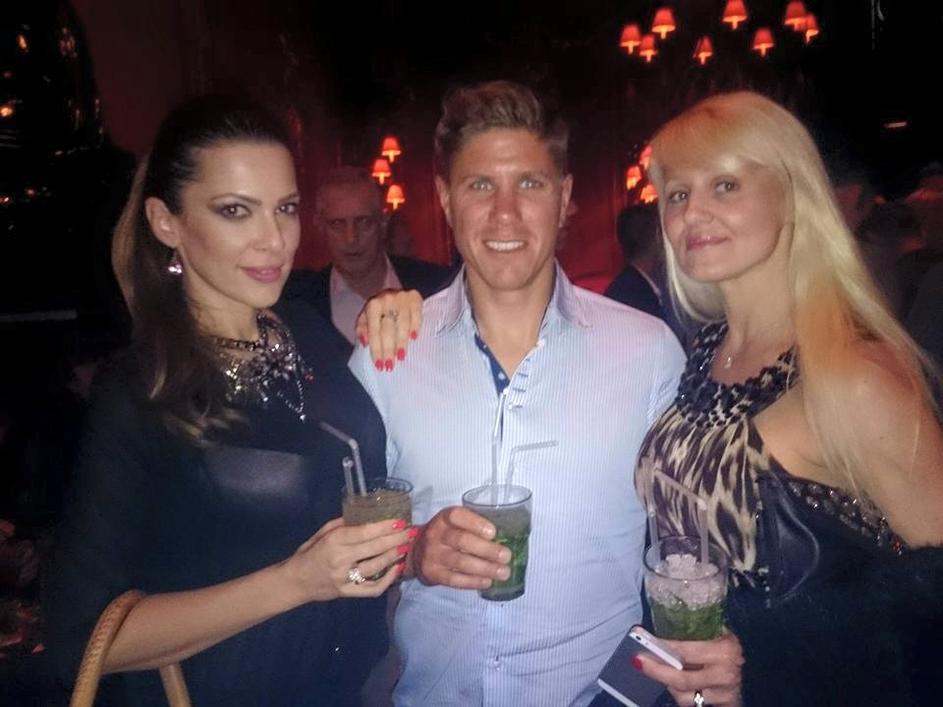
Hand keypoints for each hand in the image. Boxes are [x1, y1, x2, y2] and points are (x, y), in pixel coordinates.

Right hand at [284, 518, 414, 601]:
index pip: (363, 533)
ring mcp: (344, 578)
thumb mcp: (321, 533)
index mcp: (333, 541)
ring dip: (393, 557)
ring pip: (375, 568)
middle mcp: (340, 559)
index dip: (384, 527)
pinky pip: (371, 589)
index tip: (400, 521)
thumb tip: (366, 516)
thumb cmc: (309, 553)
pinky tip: (396, 570)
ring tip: (405, 548)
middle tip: (410, 532)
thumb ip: (342, 524)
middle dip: (395, 539)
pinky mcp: (347, 593)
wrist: (295, 581)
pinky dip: (387, 581)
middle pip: (373, 549)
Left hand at [355, 289, 422, 371]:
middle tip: (389, 365)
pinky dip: (415, 326)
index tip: (379, 364)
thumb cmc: (379, 310)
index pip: (374, 332)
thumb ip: (362, 329)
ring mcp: (402, 298)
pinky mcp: (415, 298)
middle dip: (388, 349)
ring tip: (401, 357)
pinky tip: (414, 338)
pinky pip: (416, 315)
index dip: (376, 349)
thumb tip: (364, 343)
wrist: (393, 292)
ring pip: (402, 324)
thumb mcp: (366, 317)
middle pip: (388, 329)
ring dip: (401, 342)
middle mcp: (387, 300)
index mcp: (373, 305)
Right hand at [412, 506, 509, 588]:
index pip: (457, 516)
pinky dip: (472, 582)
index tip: (493, 532)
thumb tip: (505, 539)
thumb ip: (473, 527)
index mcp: (444, 518)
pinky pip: (454, 579)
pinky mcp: (433, 573)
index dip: (475, 523)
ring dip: (484, 568)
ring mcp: (433, 555)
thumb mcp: (454, 524)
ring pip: (460, 562)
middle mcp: (436, 534)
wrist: (416, 552)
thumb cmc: (446, 535)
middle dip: (486, 549)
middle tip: (506, 556)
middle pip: (461, 540)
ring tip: (503, 572)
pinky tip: (487, 581)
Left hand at [635, 632, 742, 706]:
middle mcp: (725, 674)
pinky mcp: (725, 706)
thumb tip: (660, 630)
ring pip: (685, 696)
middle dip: (657, 671)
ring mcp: (725, 694)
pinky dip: (681, 695)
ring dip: (670, 686)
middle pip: (681, 679)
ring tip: (664, 674)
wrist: (758, 672)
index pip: (684, 651)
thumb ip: (697, 632)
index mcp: (724, 650)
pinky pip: (694, 705)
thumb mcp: (719, 633)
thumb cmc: (730, 647)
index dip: (661, 647)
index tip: (641, 640)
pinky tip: (675, 686)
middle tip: (639, 662)